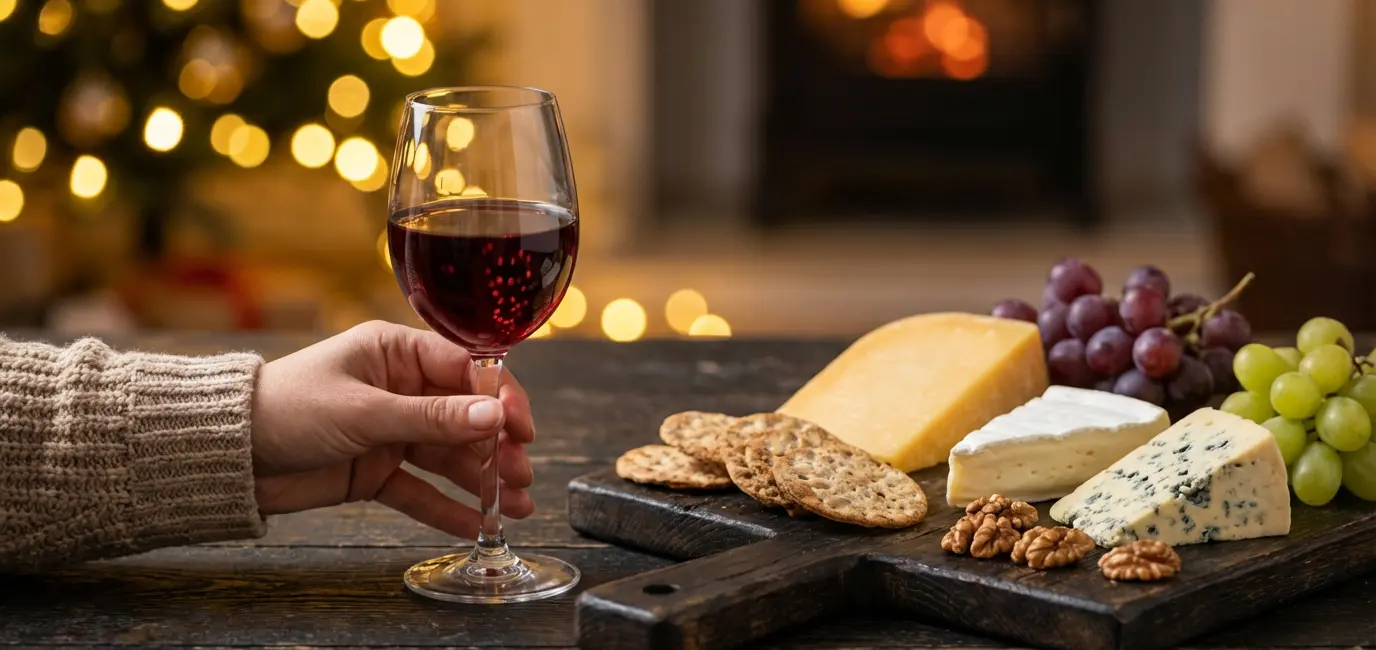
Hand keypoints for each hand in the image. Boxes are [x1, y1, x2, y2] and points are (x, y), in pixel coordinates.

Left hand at [249, 320, 534, 538]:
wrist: (228, 455)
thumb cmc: (287, 408)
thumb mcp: (364, 410)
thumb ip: (432, 417)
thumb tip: (495, 415)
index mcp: (395, 352)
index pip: (465, 368)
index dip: (499, 397)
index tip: (521, 426)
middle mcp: (399, 388)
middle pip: (464, 417)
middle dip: (496, 446)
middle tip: (521, 473)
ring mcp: (389, 431)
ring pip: (448, 455)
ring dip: (482, 479)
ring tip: (516, 505)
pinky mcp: (375, 470)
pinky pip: (421, 488)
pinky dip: (447, 507)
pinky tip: (477, 523)